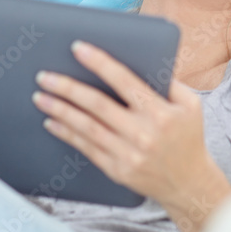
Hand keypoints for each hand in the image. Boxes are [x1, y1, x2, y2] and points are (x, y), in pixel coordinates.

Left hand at [32, 41, 230, 231]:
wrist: (188, 183)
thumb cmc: (188, 136)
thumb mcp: (190, 104)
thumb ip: (169, 82)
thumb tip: (141, 60)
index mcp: (160, 112)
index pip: (124, 81)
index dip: (99, 62)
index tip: (77, 48)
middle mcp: (142, 133)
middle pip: (97, 105)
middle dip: (67, 88)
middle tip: (44, 76)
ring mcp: (128, 154)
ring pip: (86, 127)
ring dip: (60, 110)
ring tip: (40, 96)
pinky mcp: (117, 170)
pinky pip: (86, 148)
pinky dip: (66, 134)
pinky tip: (52, 122)